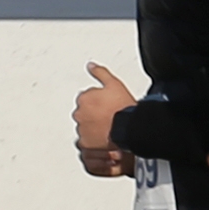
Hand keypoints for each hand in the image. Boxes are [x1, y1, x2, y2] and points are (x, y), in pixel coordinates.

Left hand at [74, 60, 138, 174]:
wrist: (129, 129)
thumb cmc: (123, 107)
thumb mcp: (114, 84)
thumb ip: (100, 73)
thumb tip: (90, 65)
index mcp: (84, 98)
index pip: (86, 98)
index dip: (99, 101)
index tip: (109, 105)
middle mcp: (79, 114)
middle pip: (85, 113)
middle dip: (94, 114)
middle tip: (111, 117)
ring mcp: (82, 130)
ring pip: (86, 127)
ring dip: (94, 127)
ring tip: (110, 128)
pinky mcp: (86, 144)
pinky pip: (88, 141)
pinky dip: (94, 140)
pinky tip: (107, 138)